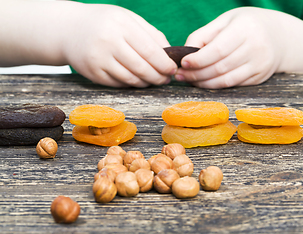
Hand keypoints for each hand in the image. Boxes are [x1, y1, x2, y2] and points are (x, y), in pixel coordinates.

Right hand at [62, 4, 176, 86]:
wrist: (69, 29)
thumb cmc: (105, 23)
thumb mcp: (128, 19)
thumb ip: (151, 34)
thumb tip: (170, 54)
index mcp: (121, 25)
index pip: (150, 50)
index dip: (164, 64)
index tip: (172, 69)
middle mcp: (108, 42)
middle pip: (142, 68)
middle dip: (158, 77)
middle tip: (165, 79)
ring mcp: (98, 59)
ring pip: (130, 79)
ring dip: (146, 83)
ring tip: (153, 80)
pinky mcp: (93, 73)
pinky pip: (118, 84)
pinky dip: (131, 84)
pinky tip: (136, 80)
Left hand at [174, 7, 290, 88]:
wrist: (280, 36)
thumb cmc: (247, 25)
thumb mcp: (227, 20)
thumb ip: (204, 34)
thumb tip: (185, 52)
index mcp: (246, 29)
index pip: (218, 50)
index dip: (198, 60)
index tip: (183, 63)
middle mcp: (256, 48)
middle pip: (220, 67)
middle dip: (197, 74)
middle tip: (181, 75)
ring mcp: (260, 65)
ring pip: (226, 80)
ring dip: (204, 83)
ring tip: (190, 80)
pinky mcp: (260, 78)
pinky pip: (234, 85)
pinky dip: (216, 86)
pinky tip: (205, 83)